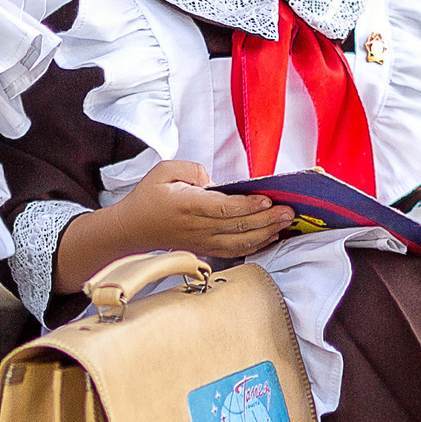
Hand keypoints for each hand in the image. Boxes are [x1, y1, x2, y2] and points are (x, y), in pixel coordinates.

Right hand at [53, 160, 296, 293]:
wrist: (131, 229)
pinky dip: (255, 246)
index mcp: (187, 205)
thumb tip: (215, 182)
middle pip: (237, 226)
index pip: (222, 208)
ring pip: (239, 241)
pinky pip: (234, 251)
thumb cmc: (148, 196)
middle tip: (289, 211)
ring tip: (286, 223)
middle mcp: (196, 227)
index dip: (246, 205)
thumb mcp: (163, 170)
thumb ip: (192, 171)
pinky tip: (270, 237)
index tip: (267, 199)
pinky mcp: (204, 248)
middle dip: (266, 219)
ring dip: (265, 233)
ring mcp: (201, 241)